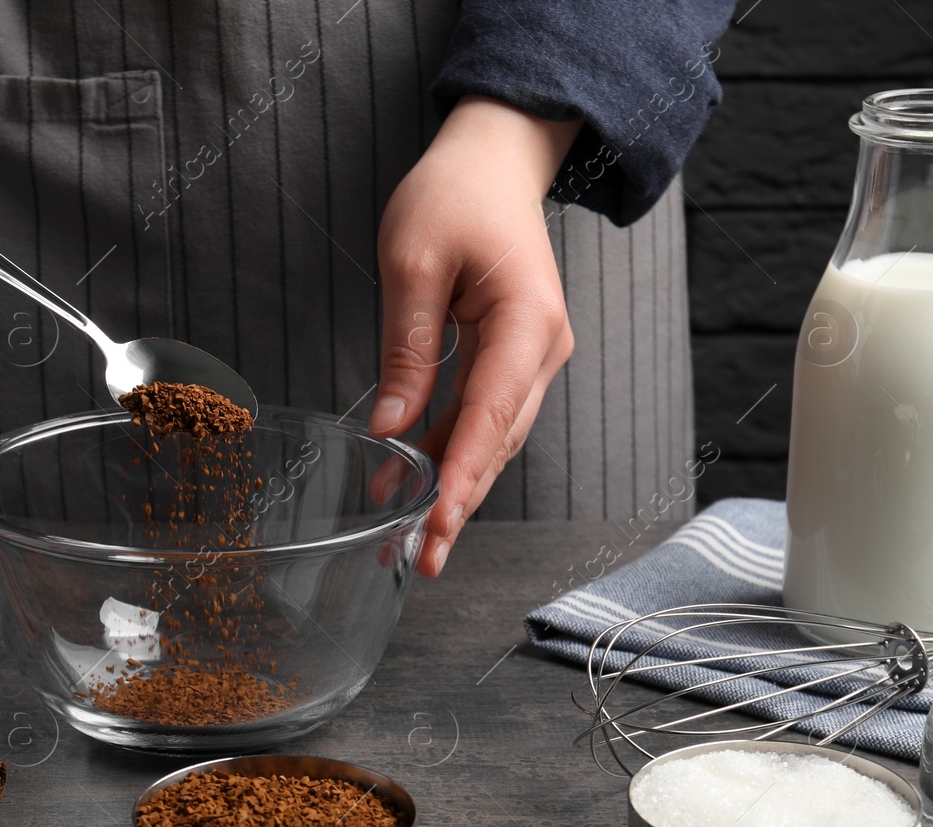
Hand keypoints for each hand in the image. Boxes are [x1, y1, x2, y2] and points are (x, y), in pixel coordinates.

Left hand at [371, 96, 580, 576]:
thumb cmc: (454, 194)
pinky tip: (413, 488)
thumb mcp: (411, 263)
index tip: (433, 525)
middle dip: (458, 504)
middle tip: (417, 559)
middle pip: (498, 442)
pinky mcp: (513, 361)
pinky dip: (451, 455)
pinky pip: (483, 418)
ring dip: (453, 489)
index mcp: (528, 320)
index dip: (461, 477)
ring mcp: (534, 357)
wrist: (494, 160)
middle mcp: (544, 348)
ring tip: (408, 541)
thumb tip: (389, 428)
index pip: (492, 414)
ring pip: (493, 440)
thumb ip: (405, 350)